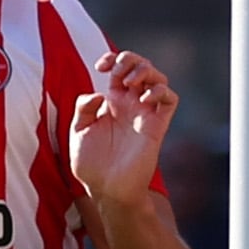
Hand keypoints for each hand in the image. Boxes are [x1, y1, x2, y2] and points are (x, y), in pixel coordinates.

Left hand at [65, 48, 177, 205]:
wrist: (106, 189)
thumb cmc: (91, 164)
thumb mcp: (78, 131)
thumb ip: (83, 108)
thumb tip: (100, 93)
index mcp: (112, 102)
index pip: (119, 69)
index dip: (113, 59)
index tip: (101, 66)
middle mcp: (130, 105)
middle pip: (141, 67)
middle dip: (131, 60)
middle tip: (118, 73)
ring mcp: (145, 114)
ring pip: (159, 79)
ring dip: (147, 71)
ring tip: (131, 83)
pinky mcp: (157, 126)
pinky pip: (170, 100)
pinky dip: (160, 91)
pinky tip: (143, 99)